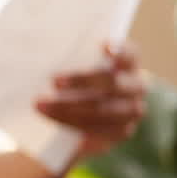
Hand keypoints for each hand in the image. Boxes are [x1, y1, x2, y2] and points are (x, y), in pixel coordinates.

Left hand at [34, 42, 145, 158]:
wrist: (81, 112)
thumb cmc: (75, 79)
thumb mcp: (74, 65)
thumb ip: (70, 58)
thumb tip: (41, 50)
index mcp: (128, 63)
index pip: (129, 54)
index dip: (120, 50)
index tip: (103, 46)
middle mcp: (136, 86)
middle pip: (113, 83)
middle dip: (82, 81)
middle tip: (53, 81)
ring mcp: (132, 110)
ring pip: (103, 109)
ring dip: (69, 108)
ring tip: (41, 106)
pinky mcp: (122, 131)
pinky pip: (98, 129)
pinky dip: (72, 124)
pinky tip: (54, 119)